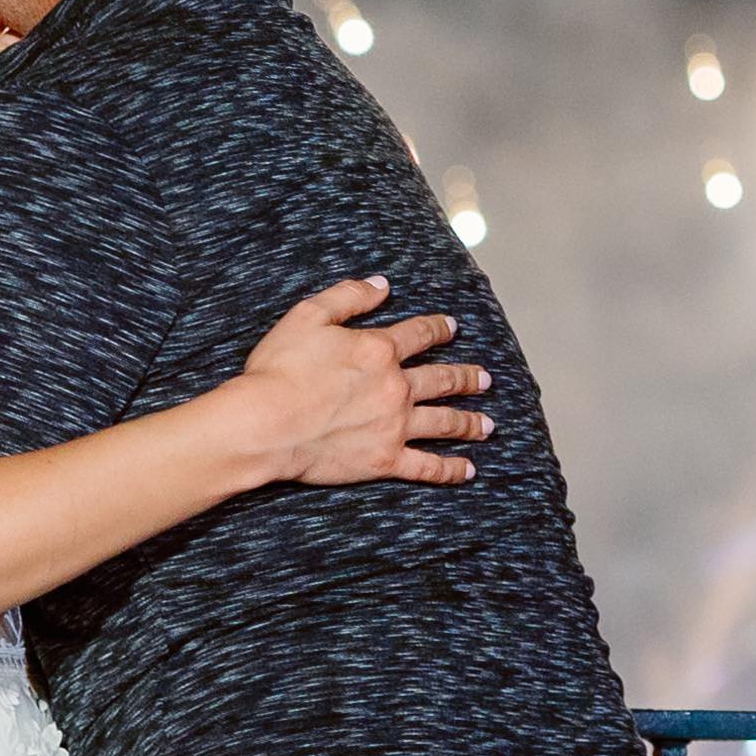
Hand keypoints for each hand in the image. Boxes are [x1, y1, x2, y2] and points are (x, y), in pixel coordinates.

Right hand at [239, 280, 492, 488]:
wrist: (268, 423)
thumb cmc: (281, 369)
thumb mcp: (308, 316)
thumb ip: (348, 297)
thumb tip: (382, 285)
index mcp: (379, 350)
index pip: (419, 334)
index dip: (438, 328)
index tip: (453, 327)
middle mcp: (396, 386)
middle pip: (441, 379)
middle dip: (466, 377)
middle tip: (485, 378)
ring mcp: (395, 425)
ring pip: (444, 422)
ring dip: (469, 421)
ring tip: (488, 424)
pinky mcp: (386, 459)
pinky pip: (428, 466)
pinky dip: (451, 469)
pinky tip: (468, 470)